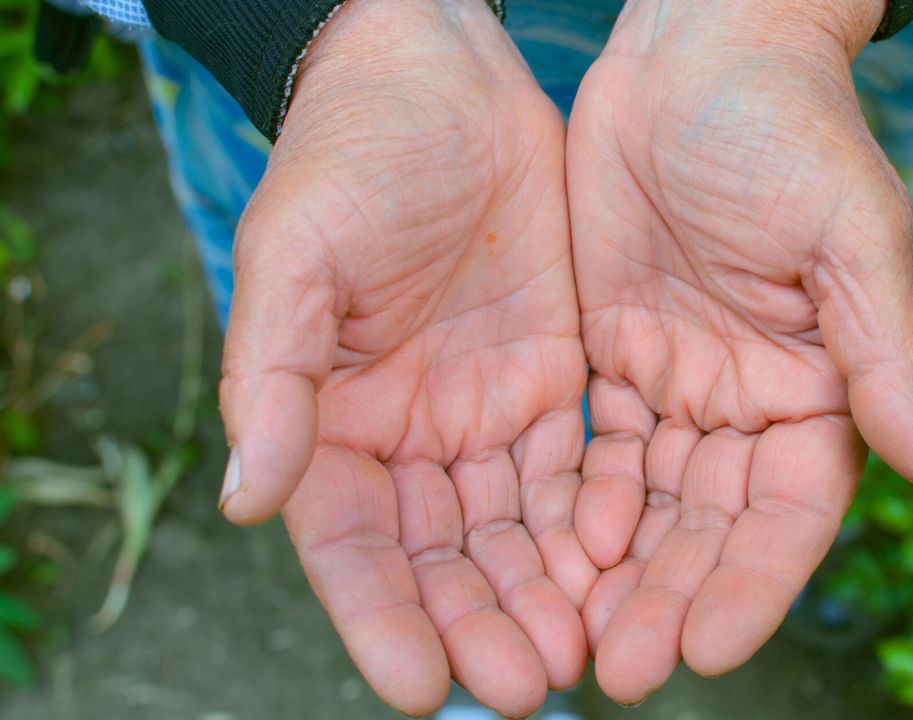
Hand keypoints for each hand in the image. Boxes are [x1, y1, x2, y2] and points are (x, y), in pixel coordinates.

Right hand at [216, 1, 593, 714]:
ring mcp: (485, 413)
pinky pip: (579, 470)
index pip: (354, 544)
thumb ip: (274, 376)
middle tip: (527, 685)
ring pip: (517, 529)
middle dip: (481, 622)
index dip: (381, 617)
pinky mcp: (555, 380)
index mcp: (333, 420)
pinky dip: (596, 525)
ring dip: (545, 594)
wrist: (444, 82)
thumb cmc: (350, 154)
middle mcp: (411, 435)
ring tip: (583, 654)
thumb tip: (244, 500)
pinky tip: (618, 568)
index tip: (418, 685)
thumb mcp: (295, 254)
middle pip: (444, 556)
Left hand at [567, 0, 912, 703]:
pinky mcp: (612, 355)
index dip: (754, 581)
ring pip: (646, 502)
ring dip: (615, 573)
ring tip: (573, 639)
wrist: (692, 52)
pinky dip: (573, 503)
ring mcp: (677, 382)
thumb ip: (885, 351)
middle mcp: (749, 400)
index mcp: (820, 385)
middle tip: (622, 670)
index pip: (790, 509)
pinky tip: (548, 551)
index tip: (708, 646)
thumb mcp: (847, 231)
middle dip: (671, 596)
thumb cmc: (787, 126)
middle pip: (710, 525)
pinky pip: (592, 447)